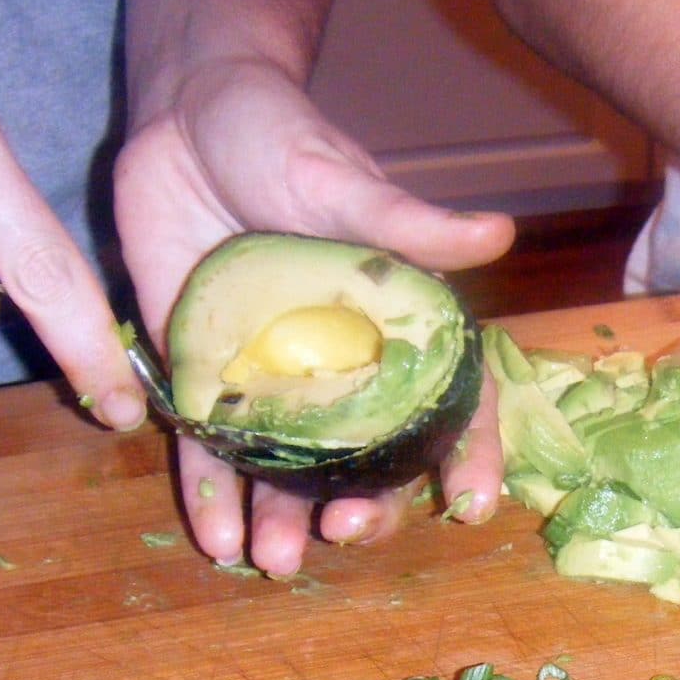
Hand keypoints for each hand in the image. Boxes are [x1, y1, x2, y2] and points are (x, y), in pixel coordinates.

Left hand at [113, 59, 512, 575]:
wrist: (182, 117)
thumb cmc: (282, 138)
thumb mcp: (342, 183)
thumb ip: (409, 225)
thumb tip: (497, 235)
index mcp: (394, 325)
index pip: (449, 400)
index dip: (467, 454)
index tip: (469, 505)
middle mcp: (341, 365)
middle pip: (368, 455)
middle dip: (364, 507)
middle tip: (344, 535)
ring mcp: (273, 378)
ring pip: (290, 467)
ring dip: (286, 520)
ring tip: (274, 562)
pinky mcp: (206, 376)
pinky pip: (212, 447)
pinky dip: (213, 493)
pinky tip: (215, 536)